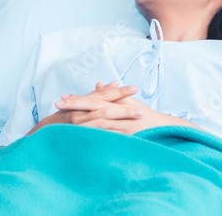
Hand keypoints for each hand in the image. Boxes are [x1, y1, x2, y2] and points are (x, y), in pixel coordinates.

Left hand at [54, 81, 192, 134]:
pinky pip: (107, 137)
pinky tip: (79, 137)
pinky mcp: (125, 137)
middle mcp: (117, 113)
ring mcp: (120, 126)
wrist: (164, 128)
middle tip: (57, 103)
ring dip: (79, 120)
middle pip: (92, 107)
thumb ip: (110, 94)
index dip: (77, 98)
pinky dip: (94, 136)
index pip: (93, 100)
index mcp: (115, 104)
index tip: (62, 97)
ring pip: (97, 122)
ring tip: (63, 118)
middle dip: (74, 105)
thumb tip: (95, 84)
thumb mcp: (126, 102)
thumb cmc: (144, 115)